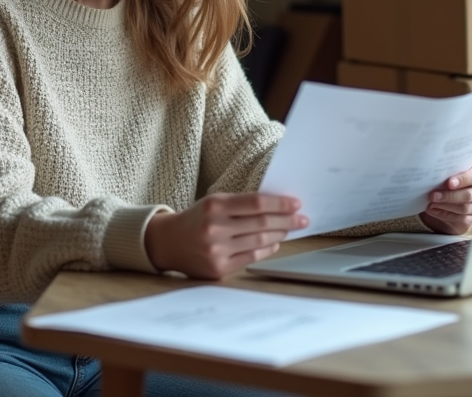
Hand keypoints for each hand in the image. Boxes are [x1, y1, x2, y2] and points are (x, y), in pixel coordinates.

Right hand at [144, 193, 306, 279]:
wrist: (168, 242)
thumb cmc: (197, 219)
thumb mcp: (214, 202)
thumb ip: (241, 204)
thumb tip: (278, 207)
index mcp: (214, 206)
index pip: (256, 203)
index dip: (280, 203)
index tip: (296, 203)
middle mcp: (214, 228)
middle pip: (261, 223)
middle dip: (286, 220)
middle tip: (302, 219)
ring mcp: (216, 250)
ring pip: (259, 242)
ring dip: (279, 235)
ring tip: (290, 229)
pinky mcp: (218, 268)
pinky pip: (251, 257)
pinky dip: (267, 250)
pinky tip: (274, 243)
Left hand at [419, 166, 471, 234]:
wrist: (446, 200)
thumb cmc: (448, 183)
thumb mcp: (448, 176)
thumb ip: (447, 175)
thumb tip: (435, 177)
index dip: (462, 179)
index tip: (449, 183)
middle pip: (469, 195)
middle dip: (449, 196)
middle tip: (433, 195)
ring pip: (464, 208)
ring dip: (445, 206)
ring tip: (431, 203)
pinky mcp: (471, 219)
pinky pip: (460, 219)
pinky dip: (444, 215)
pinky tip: (433, 210)